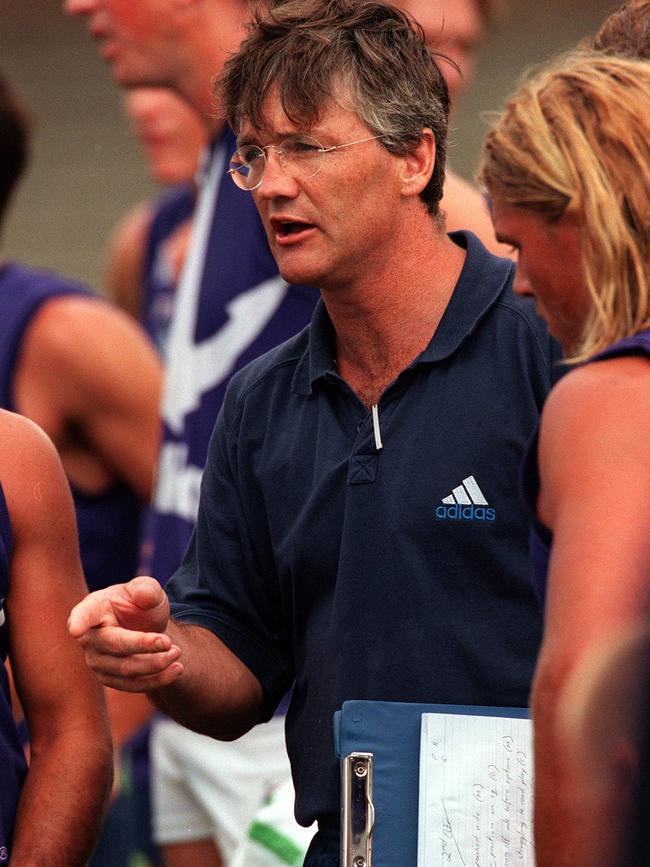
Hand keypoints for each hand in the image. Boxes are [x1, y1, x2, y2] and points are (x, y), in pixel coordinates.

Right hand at [68, 576, 183, 691]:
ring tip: (177, 653)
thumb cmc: (141, 603)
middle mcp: (90, 637)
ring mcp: (97, 661)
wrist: (147, 626)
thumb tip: (142, 595)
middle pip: (113, 645)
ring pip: (124, 669)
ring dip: (154, 664)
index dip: (79, 622)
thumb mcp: (148, 589)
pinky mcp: (110, 678)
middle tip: (170, 642)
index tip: (75, 629)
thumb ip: (146, 589)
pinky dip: (157, 680)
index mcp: (93, 607)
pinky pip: (132, 685)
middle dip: (143, 645)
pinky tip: (176, 670)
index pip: (83, 615)